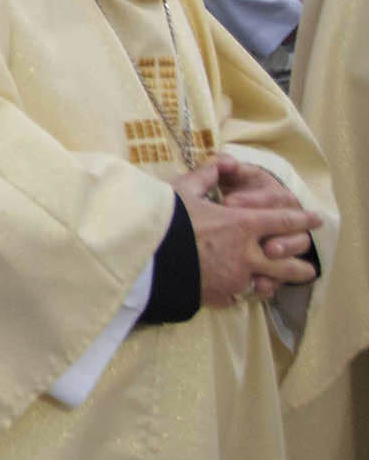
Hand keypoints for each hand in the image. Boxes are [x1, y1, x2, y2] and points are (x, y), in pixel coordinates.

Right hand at [173, 164, 320, 306]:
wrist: (144, 257)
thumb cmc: (164, 220)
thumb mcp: (182, 189)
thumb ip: (206, 175)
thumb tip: (222, 162)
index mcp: (241, 224)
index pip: (284, 221)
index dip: (303, 219)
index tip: (315, 220)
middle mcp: (247, 254)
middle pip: (289, 263)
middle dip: (302, 265)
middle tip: (308, 266)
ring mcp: (235, 278)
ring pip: (268, 285)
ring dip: (274, 283)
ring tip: (274, 283)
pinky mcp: (220, 296)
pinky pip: (240, 297)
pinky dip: (242, 293)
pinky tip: (238, 291)